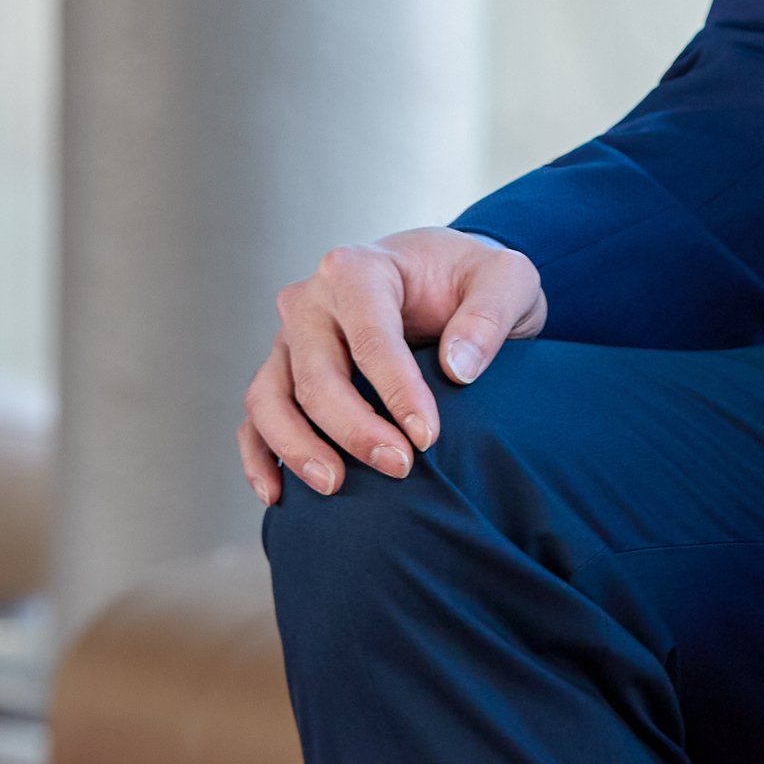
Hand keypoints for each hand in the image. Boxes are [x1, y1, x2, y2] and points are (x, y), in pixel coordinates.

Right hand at [237, 227, 545, 504]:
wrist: (445, 281)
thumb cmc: (473, 281)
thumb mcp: (509, 280)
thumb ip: (491, 314)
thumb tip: (456, 369)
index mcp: (360, 268)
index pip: (371, 336)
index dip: (396, 392)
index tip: (428, 438)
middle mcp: (311, 300)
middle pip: (316, 373)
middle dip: (354, 429)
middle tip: (400, 468)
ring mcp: (289, 339)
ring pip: (270, 398)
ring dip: (297, 448)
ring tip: (336, 487)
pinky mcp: (282, 373)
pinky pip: (255, 418)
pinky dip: (259, 456)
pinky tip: (280, 495)